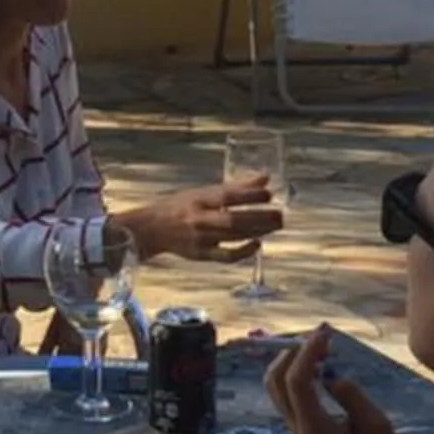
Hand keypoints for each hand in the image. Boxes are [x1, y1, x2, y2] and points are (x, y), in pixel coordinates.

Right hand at [120, 178, 284, 263]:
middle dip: (260, 217)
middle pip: (234, 219)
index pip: (227, 196)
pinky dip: (244, 251)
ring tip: (275, 225)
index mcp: (199, 199)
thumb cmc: (181, 207)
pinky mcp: (202, 255)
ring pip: (234, 236)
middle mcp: (200, 219)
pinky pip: (226, 256)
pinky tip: (258, 244)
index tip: (269, 193)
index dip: (250, 195)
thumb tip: (265, 178)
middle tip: (280, 214)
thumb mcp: (203, 192)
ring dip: (258, 231)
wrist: (153, 229)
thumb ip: (235, 187)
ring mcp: (201, 239)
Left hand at [264, 325, 410, 433]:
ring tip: (320, 349)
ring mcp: (298, 433)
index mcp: (315, 429)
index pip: (297, 381)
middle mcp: (299, 430)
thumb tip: (332, 377)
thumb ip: (353, 398)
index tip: (326, 333)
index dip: (308, 352)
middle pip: (275, 381)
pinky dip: (296, 376)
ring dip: (291, 362)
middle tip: (319, 337)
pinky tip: (321, 368)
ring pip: (277, 389)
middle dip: (291, 352)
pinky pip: (288, 397)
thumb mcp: (378, 428)